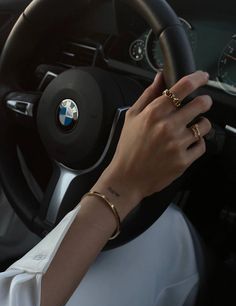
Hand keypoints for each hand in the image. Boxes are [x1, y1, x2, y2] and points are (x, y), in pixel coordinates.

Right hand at [95, 71, 211, 217]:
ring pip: (205, 125)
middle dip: (205, 101)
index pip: (184, 87)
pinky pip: (201, 146)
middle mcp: (168, 126)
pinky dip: (196, 144)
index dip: (198, 78)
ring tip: (191, 129)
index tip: (203, 77)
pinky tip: (185, 145)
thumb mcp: (132, 117)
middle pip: (201, 104)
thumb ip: (148, 95)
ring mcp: (177, 144)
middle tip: (201, 104)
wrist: (127, 178)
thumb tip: (160, 76)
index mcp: (154, 113)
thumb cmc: (128, 147)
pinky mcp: (184, 160)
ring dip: (201, 124)